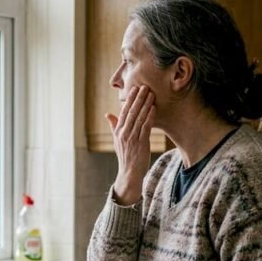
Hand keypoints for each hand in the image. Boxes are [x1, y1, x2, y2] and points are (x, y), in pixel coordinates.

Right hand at [106, 85, 154, 204]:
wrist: (129, 173)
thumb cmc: (125, 156)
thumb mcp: (117, 141)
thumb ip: (113, 126)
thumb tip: (108, 114)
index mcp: (118, 131)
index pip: (124, 112)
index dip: (130, 99)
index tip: (134, 89)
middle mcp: (124, 133)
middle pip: (132, 112)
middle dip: (138, 98)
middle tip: (144, 86)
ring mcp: (132, 138)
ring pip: (139, 117)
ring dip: (145, 104)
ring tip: (151, 94)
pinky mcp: (141, 143)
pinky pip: (145, 127)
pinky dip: (149, 116)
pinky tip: (153, 108)